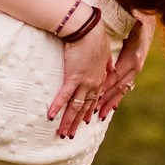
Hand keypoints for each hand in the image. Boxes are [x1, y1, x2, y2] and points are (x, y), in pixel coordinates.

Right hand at [47, 18, 114, 135]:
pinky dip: (57, 107)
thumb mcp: (106, 51)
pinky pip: (64, 96)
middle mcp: (93, 83)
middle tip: (71, 134)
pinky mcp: (73, 77)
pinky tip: (51, 117)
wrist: (88, 29)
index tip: (86, 121)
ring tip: (62, 133)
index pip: (94, 99)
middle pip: (84, 107)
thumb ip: (109, 63)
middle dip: (77, 122)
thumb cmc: (95, 36)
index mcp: (100, 78)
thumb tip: (113, 67)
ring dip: (68, 121)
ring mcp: (83, 82)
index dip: (89, 111)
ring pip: (75, 106)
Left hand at [99, 15, 154, 116]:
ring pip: (121, 89)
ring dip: (110, 101)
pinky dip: (117, 96)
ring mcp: (135, 69)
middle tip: (95, 112)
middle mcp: (135, 66)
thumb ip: (120, 39)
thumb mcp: (128, 28)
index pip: (116, 76)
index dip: (106, 87)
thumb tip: (113, 46)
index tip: (96, 97)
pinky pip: (124, 86)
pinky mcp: (133, 70)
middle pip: (118, 86)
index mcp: (132, 58)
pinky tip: (111, 107)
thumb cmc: (134, 22)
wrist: (145, 19)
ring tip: (101, 114)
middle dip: (106, 100)